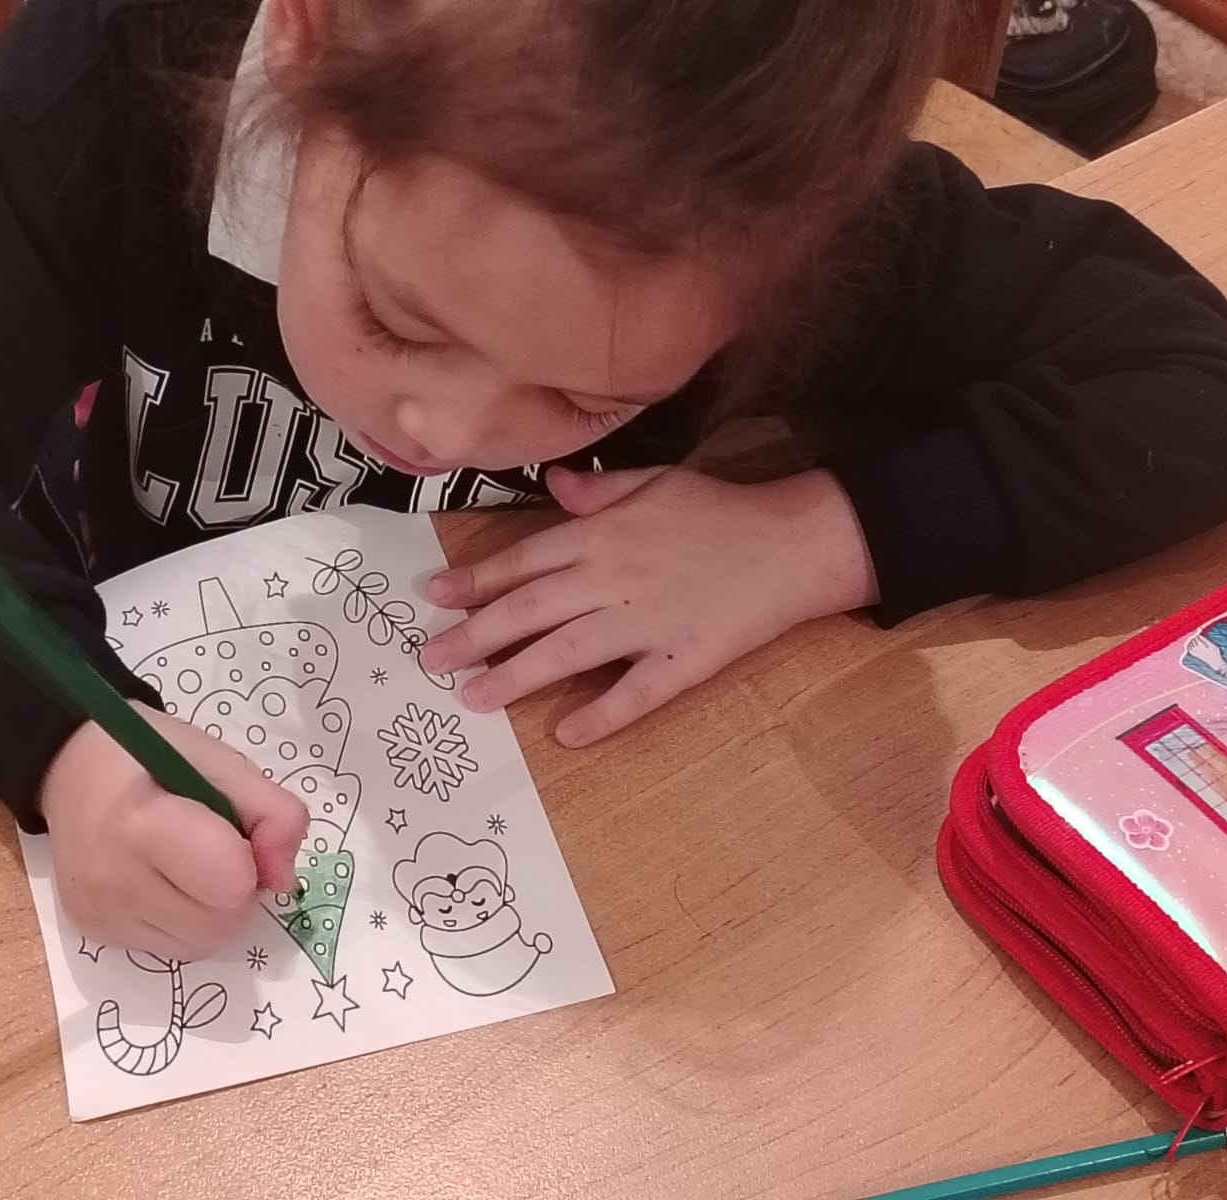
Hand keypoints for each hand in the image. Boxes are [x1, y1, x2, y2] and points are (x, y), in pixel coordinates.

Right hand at [39, 703, 308, 960]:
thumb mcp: (220, 762)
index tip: (233, 830)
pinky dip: (184, 922)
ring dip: (213, 911)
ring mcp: (100, 916)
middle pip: (221, 925)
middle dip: (236, 891)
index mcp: (141, 826)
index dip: (250, 859)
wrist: (70, 769)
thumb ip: (272, 812)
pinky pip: (171, 949)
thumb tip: (285, 880)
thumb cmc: (149, 757)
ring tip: (188, 863)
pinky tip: (163, 881)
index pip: (232, 884)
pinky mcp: (94, 934)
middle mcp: (113, 882)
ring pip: (200, 945)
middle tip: (213, 846)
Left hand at [419, 465, 877, 745]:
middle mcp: (614, 579)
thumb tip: (552, 487)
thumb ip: (600, 488)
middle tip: (432, 660)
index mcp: (603, 536)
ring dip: (517, 676)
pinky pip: (638, 692)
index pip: (525, 561)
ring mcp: (648, 622)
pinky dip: (603, 715)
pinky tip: (567, 735)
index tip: (437, 597)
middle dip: (476, 636)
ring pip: (569, 652)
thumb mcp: (657, 480)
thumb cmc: (722, 510)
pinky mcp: (685, 659)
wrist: (795, 541)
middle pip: (531, 609)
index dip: (477, 581)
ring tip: (475, 698)